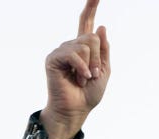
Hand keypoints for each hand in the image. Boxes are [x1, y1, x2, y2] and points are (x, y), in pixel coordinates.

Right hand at [40, 0, 109, 138]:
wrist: (77, 109)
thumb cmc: (89, 93)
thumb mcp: (104, 70)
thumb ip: (103, 49)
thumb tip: (100, 26)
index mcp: (84, 48)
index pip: (86, 22)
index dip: (90, 7)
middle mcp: (71, 45)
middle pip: (92, 36)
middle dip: (98, 58)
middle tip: (93, 75)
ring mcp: (61, 50)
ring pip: (85, 45)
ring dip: (90, 65)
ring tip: (85, 78)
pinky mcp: (53, 58)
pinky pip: (73, 54)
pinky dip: (81, 67)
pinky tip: (80, 77)